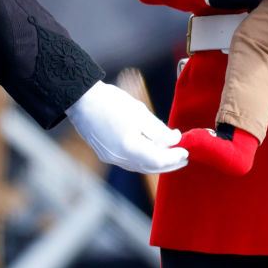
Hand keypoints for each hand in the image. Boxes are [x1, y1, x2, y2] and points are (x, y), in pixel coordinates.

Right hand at [65, 81, 187, 173]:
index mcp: (130, 148)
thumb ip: (159, 130)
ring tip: (170, 156)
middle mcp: (120, 158)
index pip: (159, 160)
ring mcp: (111, 158)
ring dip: (156, 163)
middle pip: (150, 167)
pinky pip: (129, 162)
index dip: (174, 157)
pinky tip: (149, 152)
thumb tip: (175, 140)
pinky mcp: (106, 153)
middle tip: (183, 158)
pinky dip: (143, 160)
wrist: (81, 99)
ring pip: (139, 166)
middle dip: (169, 164)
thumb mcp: (140, 112)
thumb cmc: (111, 102)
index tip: (186, 150)